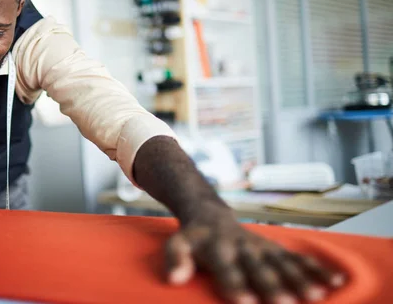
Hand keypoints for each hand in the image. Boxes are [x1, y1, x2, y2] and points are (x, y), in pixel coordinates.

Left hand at [165, 210, 344, 303]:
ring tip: (316, 296)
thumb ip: (176, 258)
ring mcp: (262, 248)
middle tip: (286, 303)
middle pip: (259, 268)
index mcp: (217, 249)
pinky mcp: (275, 248)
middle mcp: (243, 248)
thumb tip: (173, 280)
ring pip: (282, 263)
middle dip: (273, 285)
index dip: (235, 284)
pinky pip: (298, 257)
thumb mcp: (178, 243)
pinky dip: (317, 268)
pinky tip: (336, 281)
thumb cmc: (195, 238)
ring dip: (300, 278)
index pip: (226, 269)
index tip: (245, 300)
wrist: (211, 214)